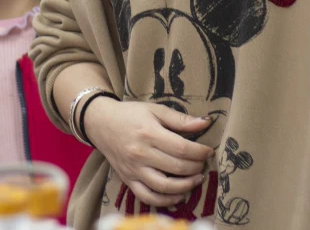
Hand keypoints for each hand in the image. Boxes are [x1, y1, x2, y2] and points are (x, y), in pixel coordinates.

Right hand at [84, 99, 214, 208]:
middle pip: (176, 167)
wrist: (100, 123)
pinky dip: (165, 201)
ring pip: (164, 186)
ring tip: (196, 179)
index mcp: (149, 133)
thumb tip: (206, 122)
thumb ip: (180, 119)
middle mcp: (141, 154)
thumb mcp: (155, 109)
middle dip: (196, 167)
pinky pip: (148, 197)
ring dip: (185, 186)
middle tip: (203, 163)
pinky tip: (178, 195)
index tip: (209, 151)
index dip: (199, 152)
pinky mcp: (128, 180)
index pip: (181, 148)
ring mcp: (133, 170)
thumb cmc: (130, 114)